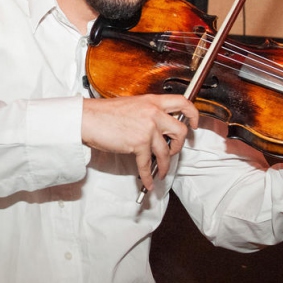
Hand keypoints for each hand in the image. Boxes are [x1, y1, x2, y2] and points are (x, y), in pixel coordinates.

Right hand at [82, 94, 198, 189]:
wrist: (88, 119)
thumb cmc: (104, 113)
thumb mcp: (132, 105)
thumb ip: (148, 112)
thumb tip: (158, 125)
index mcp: (153, 101)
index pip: (182, 102)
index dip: (193, 114)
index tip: (194, 123)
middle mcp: (153, 113)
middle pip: (181, 130)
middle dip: (179, 145)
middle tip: (174, 150)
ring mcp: (147, 128)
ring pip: (166, 151)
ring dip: (165, 165)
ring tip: (161, 170)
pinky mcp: (138, 143)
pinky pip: (147, 164)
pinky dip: (148, 176)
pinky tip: (148, 181)